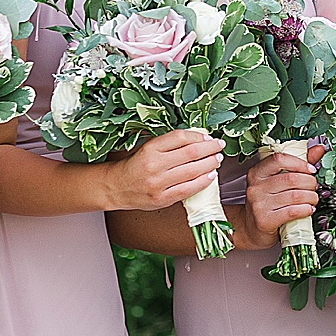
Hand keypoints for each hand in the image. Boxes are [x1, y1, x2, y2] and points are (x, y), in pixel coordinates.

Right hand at [105, 127, 224, 210]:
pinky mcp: (161, 199)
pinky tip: (210, 177)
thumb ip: (170, 143)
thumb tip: (198, 139)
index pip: (181, 137)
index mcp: (150, 148)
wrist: (116, 187)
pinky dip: (202, 183)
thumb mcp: (148, 147)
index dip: (199, 136)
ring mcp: (158, 184)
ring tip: (217, 160)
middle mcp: (154, 165)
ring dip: (210, 164)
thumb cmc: (134, 165)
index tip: (209, 137)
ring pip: (192, 171)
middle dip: (210, 149)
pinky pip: (187, 190)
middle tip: (219, 147)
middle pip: (190, 153)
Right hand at [237, 143, 322, 246]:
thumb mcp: (277, 181)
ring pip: (294, 196)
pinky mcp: (265, 220)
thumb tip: (318, 149)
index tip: (311, 169)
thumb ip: (297, 164)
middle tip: (314, 186)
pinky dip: (306, 209)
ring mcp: (259, 204)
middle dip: (309, 182)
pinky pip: (292, 211)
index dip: (299, 163)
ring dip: (311, 197)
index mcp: (257, 173)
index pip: (279, 159)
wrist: (252, 229)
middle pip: (291, 179)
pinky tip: (308, 209)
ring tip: (313, 198)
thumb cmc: (267, 203)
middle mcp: (255, 187)